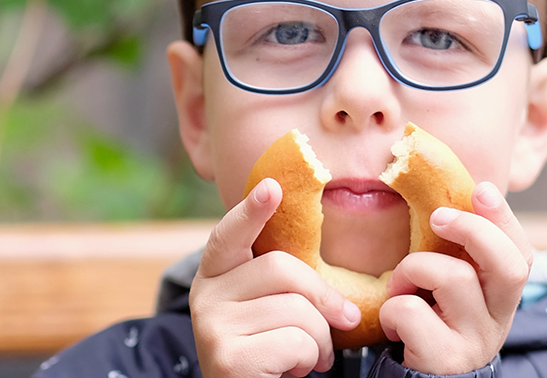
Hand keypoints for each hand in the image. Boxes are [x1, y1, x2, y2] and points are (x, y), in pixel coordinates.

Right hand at [191, 178, 361, 377]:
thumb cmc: (266, 355)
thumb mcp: (267, 313)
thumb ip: (283, 289)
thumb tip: (343, 307)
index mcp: (213, 277)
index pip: (228, 236)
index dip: (250, 211)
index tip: (272, 187)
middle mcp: (203, 296)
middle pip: (281, 269)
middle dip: (323, 297)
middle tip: (341, 324)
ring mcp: (212, 326)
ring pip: (297, 310)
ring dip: (320, 340)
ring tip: (310, 358)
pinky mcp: (229, 357)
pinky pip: (296, 342)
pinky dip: (309, 360)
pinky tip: (294, 371)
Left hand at [380, 181, 532, 373]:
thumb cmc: (429, 323)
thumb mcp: (449, 289)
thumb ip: (457, 253)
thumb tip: (454, 192)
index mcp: (500, 296)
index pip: (520, 253)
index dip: (504, 219)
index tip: (479, 189)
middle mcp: (498, 319)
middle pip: (508, 266)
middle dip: (472, 230)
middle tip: (436, 217)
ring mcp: (474, 340)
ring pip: (452, 276)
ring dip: (412, 269)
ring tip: (399, 289)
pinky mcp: (444, 356)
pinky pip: (410, 311)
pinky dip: (392, 308)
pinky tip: (393, 324)